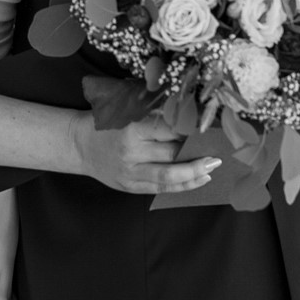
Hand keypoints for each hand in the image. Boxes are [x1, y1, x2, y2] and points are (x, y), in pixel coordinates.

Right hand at [72, 112, 219, 194]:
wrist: (80, 145)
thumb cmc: (107, 122)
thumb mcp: (127, 111)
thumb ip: (155, 112)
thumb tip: (188, 111)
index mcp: (131, 128)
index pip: (169, 130)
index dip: (191, 130)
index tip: (209, 128)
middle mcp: (131, 152)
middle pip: (172, 154)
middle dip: (197, 152)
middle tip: (218, 148)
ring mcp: (131, 172)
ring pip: (170, 176)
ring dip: (195, 172)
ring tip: (213, 166)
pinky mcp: (131, 186)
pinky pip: (162, 189)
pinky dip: (184, 185)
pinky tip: (200, 179)